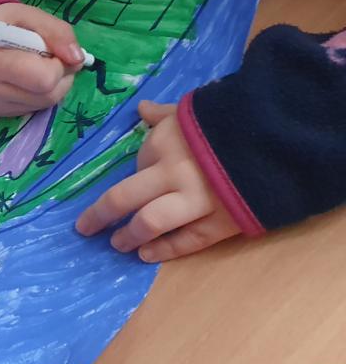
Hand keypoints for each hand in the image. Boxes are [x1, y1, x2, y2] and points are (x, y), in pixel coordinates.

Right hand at [0, 3, 84, 115]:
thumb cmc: (1, 23)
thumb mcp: (29, 15)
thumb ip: (57, 31)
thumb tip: (78, 59)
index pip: (43, 79)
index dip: (58, 63)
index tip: (50, 48)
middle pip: (49, 94)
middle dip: (61, 74)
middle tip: (51, 57)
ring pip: (47, 103)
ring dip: (56, 84)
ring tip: (40, 65)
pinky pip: (37, 107)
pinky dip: (43, 92)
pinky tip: (30, 78)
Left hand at [75, 101, 240, 261]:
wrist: (279, 143)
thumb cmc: (230, 123)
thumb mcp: (192, 110)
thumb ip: (164, 114)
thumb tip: (143, 108)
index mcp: (164, 144)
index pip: (135, 166)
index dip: (130, 179)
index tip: (122, 191)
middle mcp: (173, 174)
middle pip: (125, 198)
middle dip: (100, 214)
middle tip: (85, 228)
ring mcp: (196, 200)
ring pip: (151, 222)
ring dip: (129, 235)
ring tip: (117, 244)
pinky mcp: (221, 222)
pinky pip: (187, 241)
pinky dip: (165, 250)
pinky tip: (146, 256)